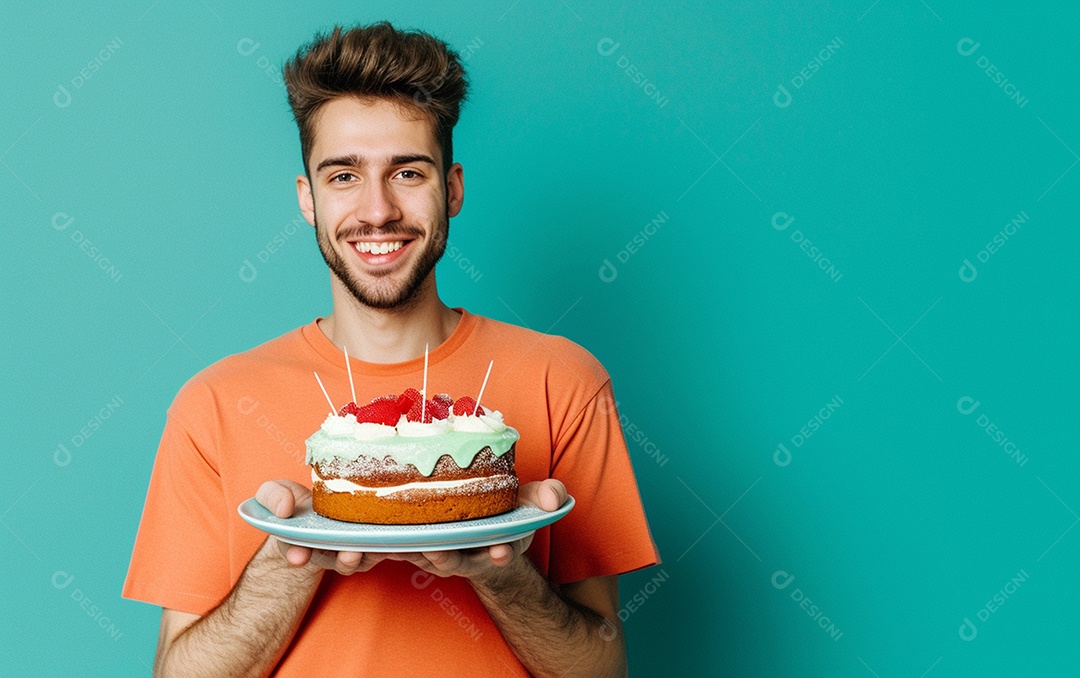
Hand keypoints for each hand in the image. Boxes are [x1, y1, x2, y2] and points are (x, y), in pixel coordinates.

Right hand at [255, 479, 389, 575]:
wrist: (317, 504)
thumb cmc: (291, 500)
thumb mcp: (274, 492)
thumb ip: (272, 497)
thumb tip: (283, 510)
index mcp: (300, 543)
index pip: (298, 553)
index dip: (297, 555)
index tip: (297, 556)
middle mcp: (327, 550)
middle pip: (338, 561)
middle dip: (344, 560)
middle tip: (349, 555)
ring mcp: (349, 546)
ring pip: (364, 556)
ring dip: (371, 552)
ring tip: (378, 544)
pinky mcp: (370, 538)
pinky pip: (381, 544)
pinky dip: (389, 541)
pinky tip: (397, 532)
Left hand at [388, 478, 567, 582]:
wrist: (480, 526)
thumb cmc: (507, 513)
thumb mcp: (532, 503)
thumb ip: (548, 496)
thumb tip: (554, 498)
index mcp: (498, 545)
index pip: (501, 554)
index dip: (501, 555)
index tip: (501, 552)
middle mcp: (469, 556)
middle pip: (455, 561)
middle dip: (447, 558)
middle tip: (438, 551)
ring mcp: (442, 553)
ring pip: (423, 557)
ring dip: (410, 552)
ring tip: (397, 542)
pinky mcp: (418, 547)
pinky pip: (402, 547)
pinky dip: (390, 542)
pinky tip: (374, 535)